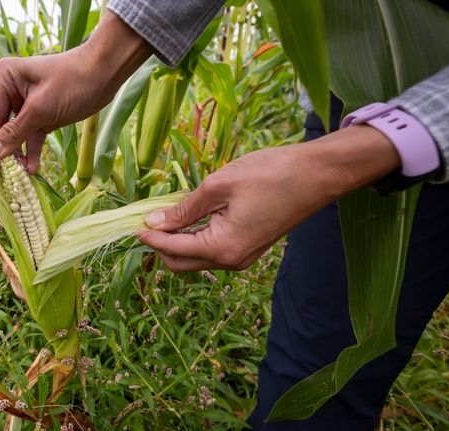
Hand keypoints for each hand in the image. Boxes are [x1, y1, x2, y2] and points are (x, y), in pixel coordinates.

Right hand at [0, 12, 151, 172]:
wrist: (106, 73)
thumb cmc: (72, 82)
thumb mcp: (40, 109)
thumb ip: (14, 133)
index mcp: (5, 79)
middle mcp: (12, 90)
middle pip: (2, 128)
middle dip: (5, 150)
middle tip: (6, 176)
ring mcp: (26, 104)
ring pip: (16, 135)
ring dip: (19, 154)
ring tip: (20, 176)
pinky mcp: (41, 115)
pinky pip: (31, 136)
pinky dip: (32, 151)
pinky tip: (33, 168)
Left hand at [138, 126, 400, 271]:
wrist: (318, 175)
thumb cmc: (270, 174)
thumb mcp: (219, 186)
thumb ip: (183, 208)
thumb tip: (153, 223)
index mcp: (222, 248)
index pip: (171, 250)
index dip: (148, 237)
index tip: (130, 222)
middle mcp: (231, 261)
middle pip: (179, 263)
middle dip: (159, 244)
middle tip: (146, 217)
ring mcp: (242, 258)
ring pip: (195, 258)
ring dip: (176, 241)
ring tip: (166, 212)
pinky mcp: (249, 248)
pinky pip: (212, 251)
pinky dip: (195, 237)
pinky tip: (190, 215)